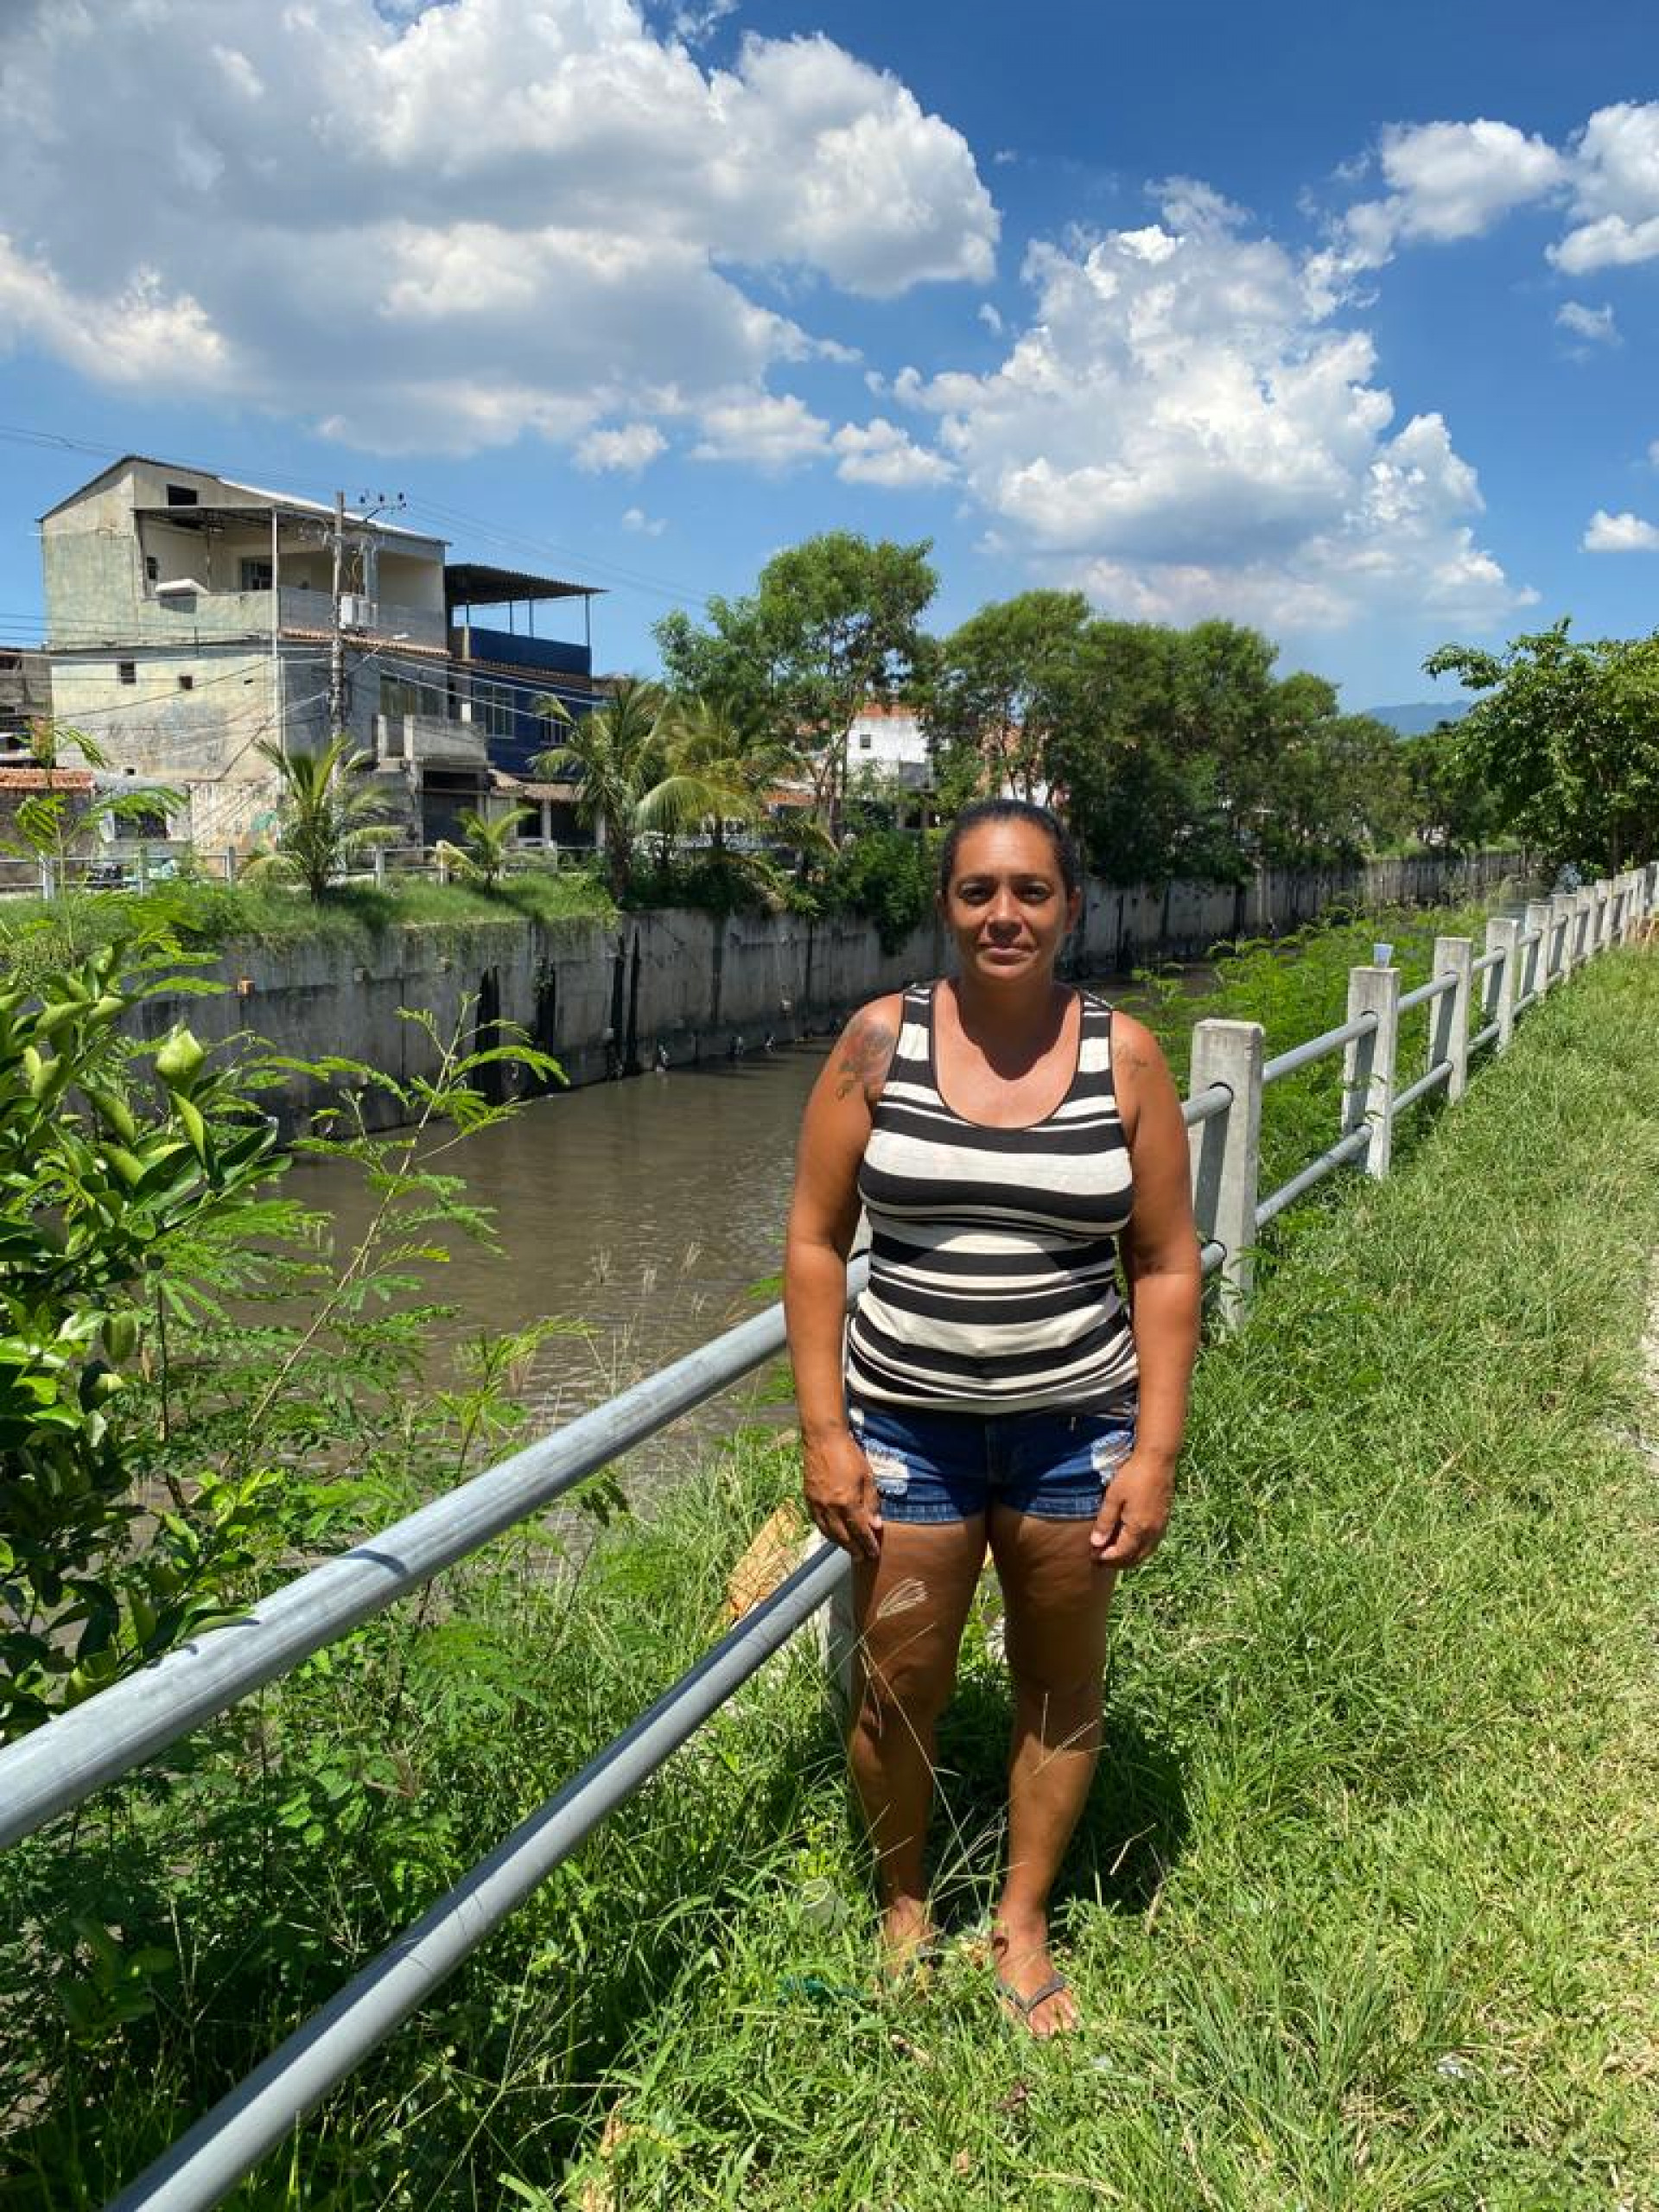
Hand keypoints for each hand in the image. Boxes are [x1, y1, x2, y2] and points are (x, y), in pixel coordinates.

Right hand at [802, 1426, 883, 1559]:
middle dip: (854, 1549)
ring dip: (840, 1544)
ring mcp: (817, 1504)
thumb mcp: (867, 1477)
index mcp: (847, 1501)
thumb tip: (875, 1524)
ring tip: (849, 1549)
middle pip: (843, 1536)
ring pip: (828, 1532)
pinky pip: (817, 1522)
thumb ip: (871, 1502)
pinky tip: (832, 1534)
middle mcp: (830, 1507)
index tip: (874, 1553)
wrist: (823, 1439)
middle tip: (862, 1558)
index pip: (860, 1531)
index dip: (868, 1544)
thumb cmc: (849, 1454)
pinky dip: (826, 1532)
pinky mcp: (808, 1499)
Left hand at [1090, 1451, 1173, 1569]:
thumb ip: (1105, 1521)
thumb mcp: (1113, 1497)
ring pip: (1145, 1553)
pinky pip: (1152, 1544)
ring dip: (1129, 1557)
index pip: (1121, 1554)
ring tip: (1114, 1553)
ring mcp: (1160, 1527)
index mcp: (1138, 1529)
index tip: (1092, 1556)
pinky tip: (1131, 1542)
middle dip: (1117, 1562)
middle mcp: (1152, 1533)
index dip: (1106, 1558)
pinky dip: (1140, 1549)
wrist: (1158, 1460)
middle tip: (1101, 1558)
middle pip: (1134, 1558)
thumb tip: (1096, 1543)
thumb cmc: (1133, 1475)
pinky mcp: (1164, 1520)